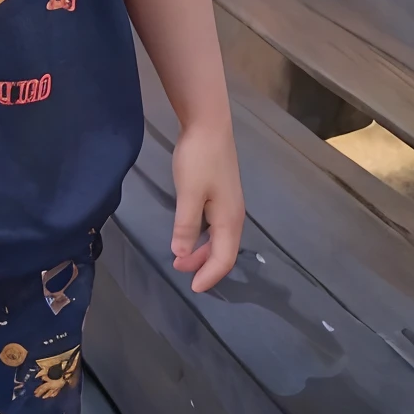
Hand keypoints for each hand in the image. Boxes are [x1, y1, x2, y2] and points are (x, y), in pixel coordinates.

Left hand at [170, 123, 244, 293]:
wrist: (209, 125)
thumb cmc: (199, 159)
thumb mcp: (189, 194)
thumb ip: (186, 226)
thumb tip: (182, 254)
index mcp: (229, 219)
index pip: (224, 258)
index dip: (209, 276)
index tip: (192, 288)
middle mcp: (233, 215)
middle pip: (223, 251)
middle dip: (203, 266)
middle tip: (179, 271)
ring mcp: (228, 204)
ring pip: (218, 238)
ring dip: (201, 251)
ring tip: (180, 257)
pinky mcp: (220, 194)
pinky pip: (214, 226)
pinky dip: (202, 237)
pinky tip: (188, 234)